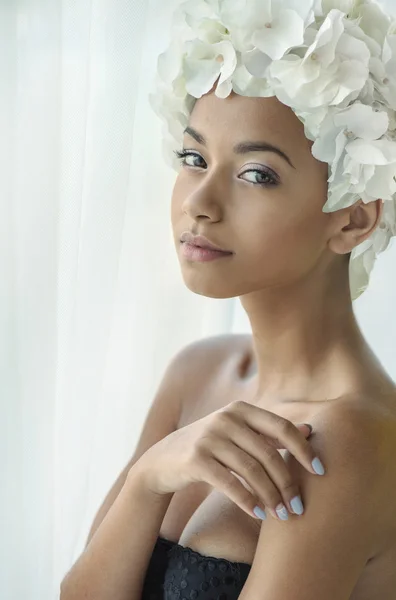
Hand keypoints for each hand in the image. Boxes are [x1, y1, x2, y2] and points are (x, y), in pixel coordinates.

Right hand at [135, 400, 323, 520]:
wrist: (163, 460)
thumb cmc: (209, 447)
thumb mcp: (238, 433)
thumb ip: (270, 432)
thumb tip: (309, 430)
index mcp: (241, 409)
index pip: (282, 427)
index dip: (303, 449)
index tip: (320, 471)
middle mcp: (226, 418)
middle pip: (268, 453)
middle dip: (287, 483)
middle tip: (299, 507)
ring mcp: (210, 437)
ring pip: (251, 470)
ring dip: (270, 496)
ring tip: (282, 515)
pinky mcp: (196, 458)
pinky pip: (229, 483)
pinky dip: (247, 500)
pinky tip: (258, 514)